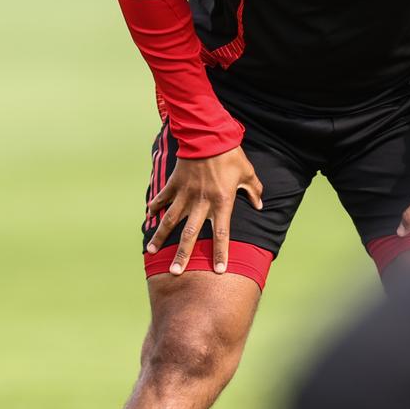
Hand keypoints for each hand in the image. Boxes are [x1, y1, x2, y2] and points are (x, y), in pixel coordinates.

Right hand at [144, 148, 262, 274]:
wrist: (208, 135)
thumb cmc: (231, 155)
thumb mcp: (247, 172)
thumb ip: (253, 191)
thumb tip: (260, 204)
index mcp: (222, 203)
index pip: (222, 234)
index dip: (221, 252)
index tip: (219, 270)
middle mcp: (201, 203)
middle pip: (190, 234)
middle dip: (182, 255)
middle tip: (175, 273)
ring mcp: (185, 194)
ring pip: (170, 220)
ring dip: (160, 237)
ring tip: (151, 252)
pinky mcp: (175, 183)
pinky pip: (163, 197)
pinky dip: (155, 206)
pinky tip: (148, 216)